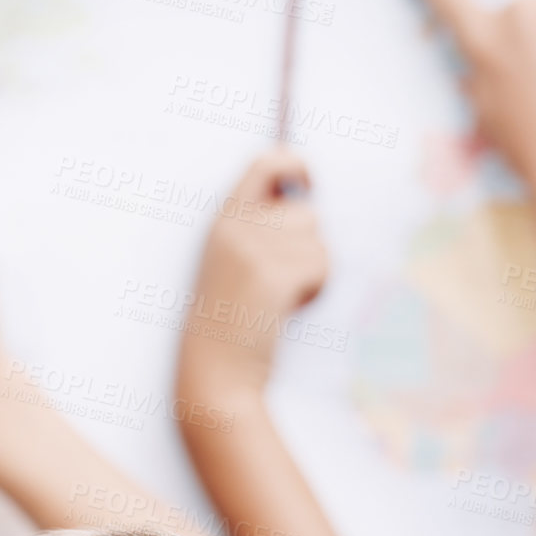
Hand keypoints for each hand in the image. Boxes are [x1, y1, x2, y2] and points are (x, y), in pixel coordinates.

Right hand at [177, 149, 326, 401]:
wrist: (214, 372)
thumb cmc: (230, 323)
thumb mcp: (232, 263)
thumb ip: (260, 229)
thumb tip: (311, 204)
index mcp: (222, 220)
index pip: (264, 163)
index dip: (295, 163)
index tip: (311, 181)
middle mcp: (235, 227)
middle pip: (305, 213)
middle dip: (308, 247)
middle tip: (281, 281)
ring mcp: (252, 249)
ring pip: (318, 242)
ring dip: (312, 271)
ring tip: (279, 298)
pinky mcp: (272, 274)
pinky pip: (321, 267)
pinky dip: (315, 290)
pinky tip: (286, 309)